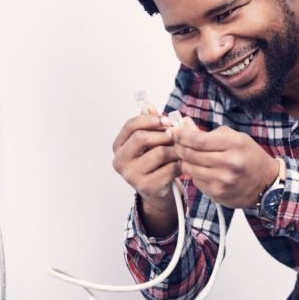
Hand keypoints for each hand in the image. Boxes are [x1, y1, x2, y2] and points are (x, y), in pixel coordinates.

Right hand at [112, 107, 181, 233]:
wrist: (158, 195)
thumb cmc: (154, 164)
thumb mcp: (150, 143)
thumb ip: (149, 124)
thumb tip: (148, 104)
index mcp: (118, 147)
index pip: (131, 125)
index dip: (151, 119)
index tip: (167, 120)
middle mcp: (120, 161)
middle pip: (142, 137)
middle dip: (164, 134)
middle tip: (177, 136)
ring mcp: (131, 176)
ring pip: (159, 152)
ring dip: (175, 150)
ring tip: (179, 152)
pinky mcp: (147, 186)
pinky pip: (169, 168)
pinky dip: (179, 166)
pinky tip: (180, 167)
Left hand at [170, 117, 277, 208]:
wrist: (266, 183)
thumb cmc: (249, 156)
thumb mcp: (233, 138)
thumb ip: (207, 132)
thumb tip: (183, 124)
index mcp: (234, 144)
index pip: (198, 140)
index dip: (180, 135)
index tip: (171, 131)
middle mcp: (229, 163)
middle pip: (190, 154)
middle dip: (179, 147)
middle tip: (175, 142)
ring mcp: (223, 181)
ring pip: (189, 169)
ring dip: (185, 161)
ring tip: (190, 156)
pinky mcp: (218, 194)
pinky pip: (195, 181)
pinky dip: (194, 173)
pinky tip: (202, 169)